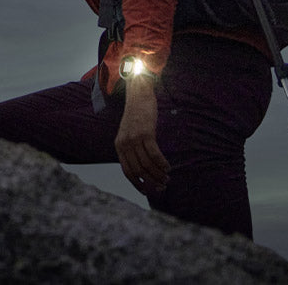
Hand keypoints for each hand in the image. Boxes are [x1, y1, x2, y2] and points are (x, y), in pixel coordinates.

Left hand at [115, 75, 170, 195]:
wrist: (138, 96)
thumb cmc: (137, 116)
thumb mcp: (129, 133)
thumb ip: (132, 148)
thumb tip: (143, 167)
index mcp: (119, 146)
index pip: (127, 171)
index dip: (138, 184)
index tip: (148, 191)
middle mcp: (125, 144)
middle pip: (138, 170)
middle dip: (151, 182)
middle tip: (162, 187)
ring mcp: (135, 138)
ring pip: (147, 164)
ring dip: (158, 174)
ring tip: (167, 178)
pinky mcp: (146, 133)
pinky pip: (155, 154)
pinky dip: (162, 164)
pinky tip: (168, 167)